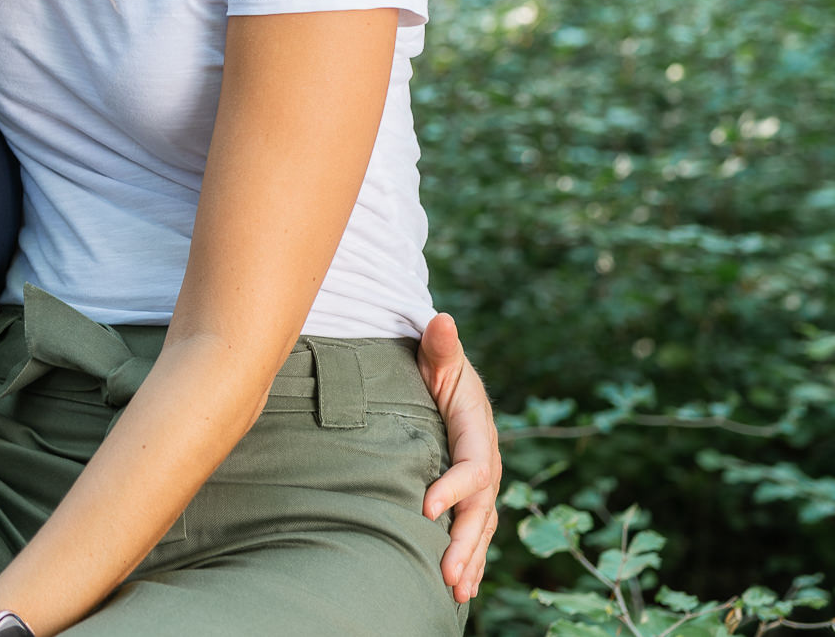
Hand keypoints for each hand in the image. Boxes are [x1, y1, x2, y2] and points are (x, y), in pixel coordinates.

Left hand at [417, 311, 500, 602]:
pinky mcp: (471, 493)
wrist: (444, 373)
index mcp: (478, 430)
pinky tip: (458, 589)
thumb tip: (442, 319)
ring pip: (481, 526)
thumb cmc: (435, 363)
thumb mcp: (436, 354)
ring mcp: (481, 481)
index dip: (453, 487)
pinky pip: (475, 530)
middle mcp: (485, 460)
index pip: (472, 465)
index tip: (424, 507)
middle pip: (481, 507)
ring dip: (470, 559)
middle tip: (447, 573)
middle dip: (466, 542)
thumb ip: (439, 345)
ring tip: (455, 591)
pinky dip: (469, 558)